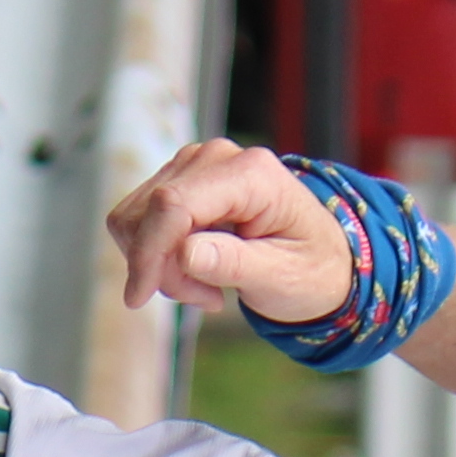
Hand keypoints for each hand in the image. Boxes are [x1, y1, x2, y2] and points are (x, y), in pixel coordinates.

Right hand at [105, 139, 359, 329]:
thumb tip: (185, 253)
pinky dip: (159, 255)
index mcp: (252, 175)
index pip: (174, 204)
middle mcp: (218, 158)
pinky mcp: (179, 179)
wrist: (318, 256)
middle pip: (150, 211)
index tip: (138, 298)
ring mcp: (195, 164)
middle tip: (205, 298)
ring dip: (161, 265)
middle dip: (162, 267)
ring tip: (205, 287)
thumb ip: (234, 263)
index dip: (149, 252)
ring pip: (137, 216)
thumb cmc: (308, 268)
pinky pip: (141, 219)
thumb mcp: (281, 277)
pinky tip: (195, 269)